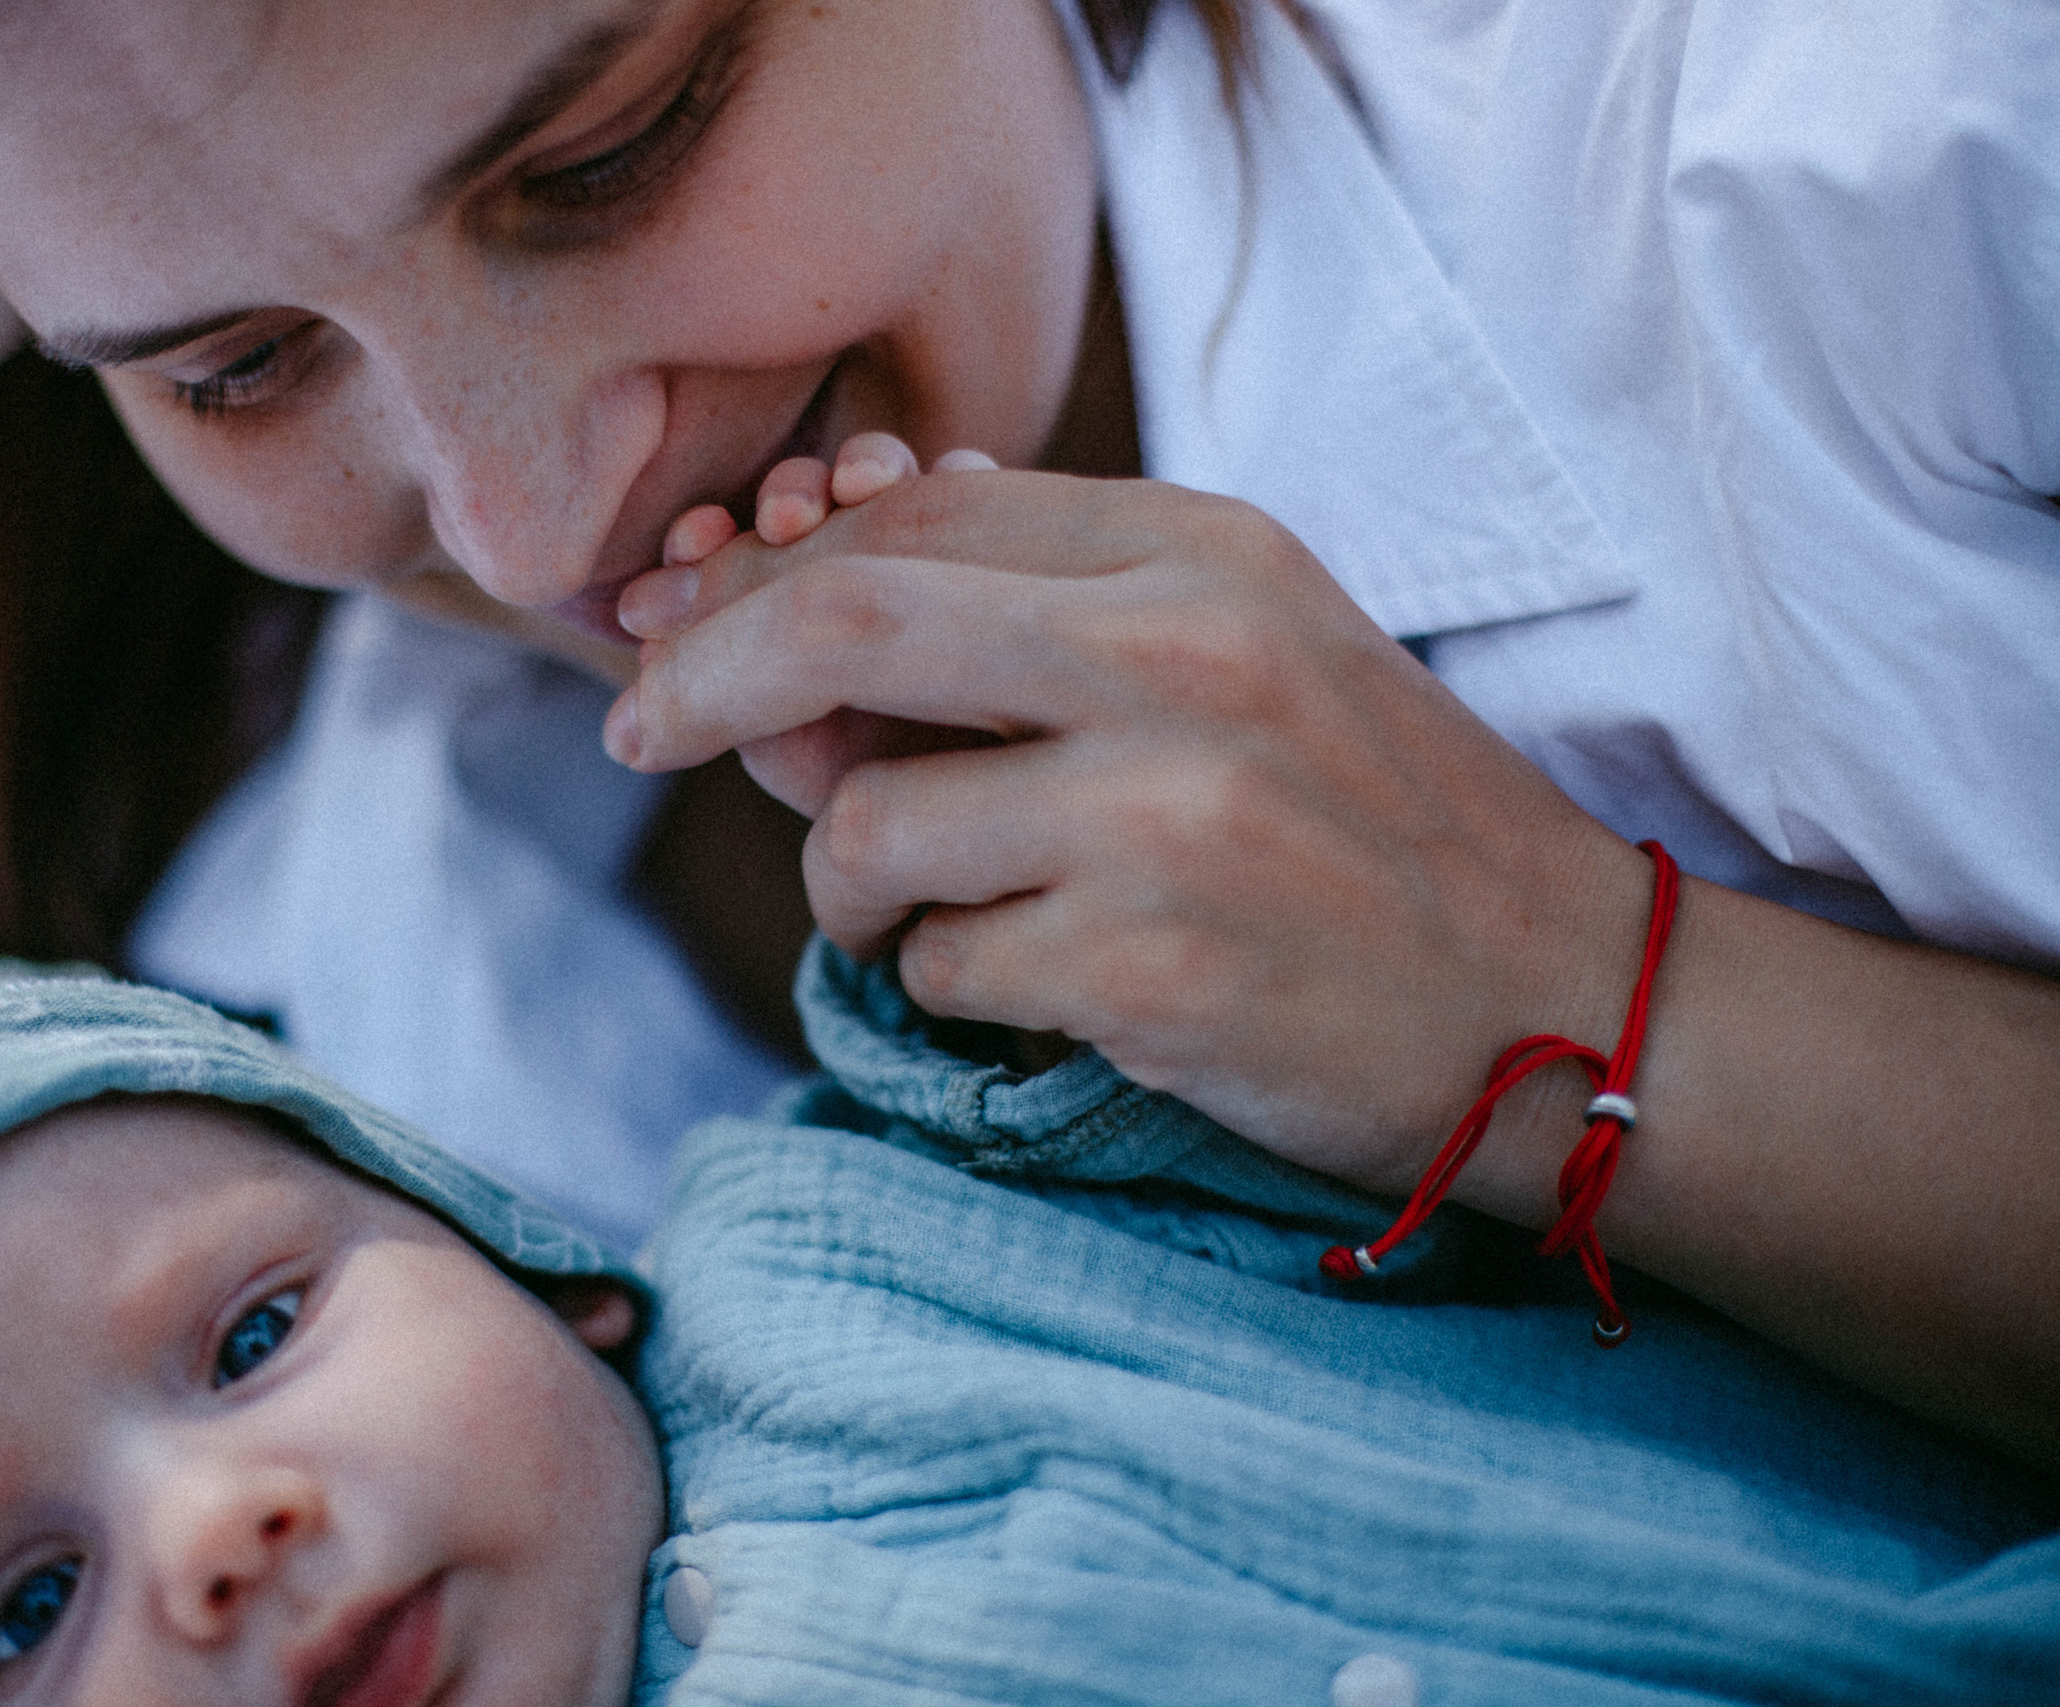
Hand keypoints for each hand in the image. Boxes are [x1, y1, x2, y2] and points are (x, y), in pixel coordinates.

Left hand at [607, 445, 1654, 1192]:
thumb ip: (1032, 623)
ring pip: (871, 821)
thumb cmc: (1375, 829)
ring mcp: (1172, 813)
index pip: (912, 522)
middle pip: (843, 616)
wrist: (1567, 1004)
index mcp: (1203, 552)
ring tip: (929, 913)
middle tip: (633, 728)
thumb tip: (788, 615)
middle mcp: (1185, 654)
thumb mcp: (1234, 662)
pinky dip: (949, 987)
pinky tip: (1038, 990)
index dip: (762, 574)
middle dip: (702, 673)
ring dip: (855, 884)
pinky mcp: (1152, 969)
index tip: (678, 628)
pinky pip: (939, 965)